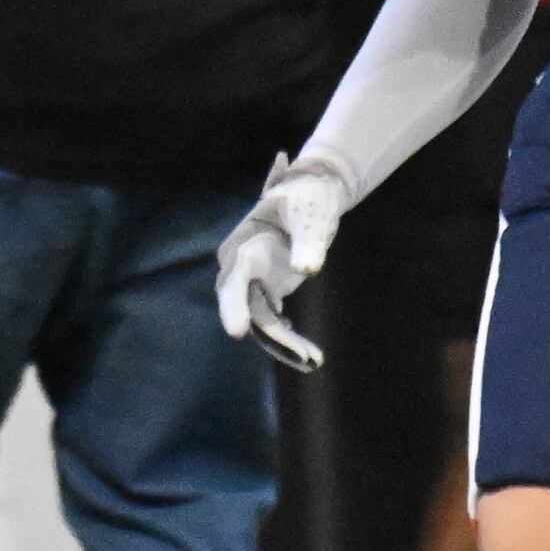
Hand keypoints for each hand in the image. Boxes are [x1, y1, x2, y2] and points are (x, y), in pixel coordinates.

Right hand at [215, 154, 350, 370]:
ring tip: (315, 359)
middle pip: (246, 308)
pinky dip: (289, 338)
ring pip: (262, 320)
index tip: (238, 332)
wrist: (312, 191)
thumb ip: (308, 242)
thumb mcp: (311, 217)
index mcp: (243, 245)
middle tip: (303, 357)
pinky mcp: (269, 289)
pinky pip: (274, 321)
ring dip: (286, 342)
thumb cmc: (308, 198)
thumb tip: (305, 269)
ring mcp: (254, 280)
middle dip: (271, 335)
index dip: (233, 306)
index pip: (233, 281)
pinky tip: (311, 353)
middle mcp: (241, 267)